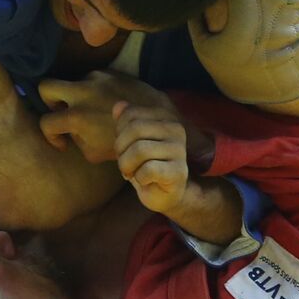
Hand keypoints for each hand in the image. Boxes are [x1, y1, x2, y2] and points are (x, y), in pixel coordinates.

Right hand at [38, 71, 172, 162]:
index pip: (46, 122)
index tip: (62, 142)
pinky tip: (106, 101)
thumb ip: (76, 139)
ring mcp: (97, 78)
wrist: (159, 121)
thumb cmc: (127, 141)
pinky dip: (93, 89)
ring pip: (71, 81)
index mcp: (77, 116)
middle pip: (46, 86)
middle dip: (48, 100)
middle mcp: (82, 92)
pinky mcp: (111, 72)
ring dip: (75, 95)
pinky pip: (92, 78)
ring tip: (91, 109)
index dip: (50, 135)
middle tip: (61, 112)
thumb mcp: (94, 152)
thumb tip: (68, 133)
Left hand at [112, 101, 190, 215]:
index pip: (131, 114)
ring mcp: (180, 150)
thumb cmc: (145, 164)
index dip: (119, 132)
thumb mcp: (131, 141)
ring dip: (127, 165)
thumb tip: (118, 105)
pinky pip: (148, 169)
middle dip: (121, 149)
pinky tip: (145, 180)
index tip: (124, 147)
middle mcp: (176, 129)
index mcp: (164, 117)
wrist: (164, 193)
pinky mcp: (179, 171)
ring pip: (139, 150)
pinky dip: (139, 177)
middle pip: (134, 129)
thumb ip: (126, 121)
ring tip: (132, 172)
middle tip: (125, 162)